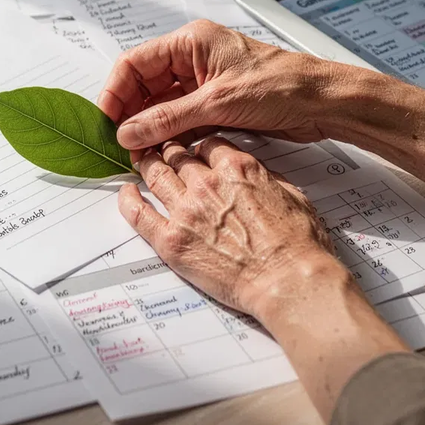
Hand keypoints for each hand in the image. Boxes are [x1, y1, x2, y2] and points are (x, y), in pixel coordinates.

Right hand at [96, 19, 374, 149]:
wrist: (323, 102)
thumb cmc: (282, 85)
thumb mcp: (216, 103)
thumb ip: (167, 119)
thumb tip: (128, 131)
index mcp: (191, 42)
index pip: (135, 63)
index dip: (116, 92)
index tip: (106, 120)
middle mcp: (194, 58)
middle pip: (145, 85)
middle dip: (131, 113)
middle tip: (120, 142)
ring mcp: (205, 82)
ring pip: (162, 104)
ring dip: (150, 127)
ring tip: (137, 152)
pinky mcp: (216, 104)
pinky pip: (181, 118)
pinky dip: (170, 134)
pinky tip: (161, 152)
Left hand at [119, 138, 408, 421]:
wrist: (288, 281)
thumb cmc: (298, 245)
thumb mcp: (292, 195)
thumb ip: (266, 178)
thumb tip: (256, 174)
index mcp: (237, 168)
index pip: (207, 143)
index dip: (199, 144)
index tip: (195, 148)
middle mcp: (207, 183)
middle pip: (176, 155)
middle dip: (169, 150)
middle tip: (163, 151)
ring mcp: (186, 211)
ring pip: (155, 175)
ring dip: (147, 166)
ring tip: (141, 163)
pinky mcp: (171, 240)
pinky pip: (139, 213)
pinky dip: (128, 200)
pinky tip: (127, 193)